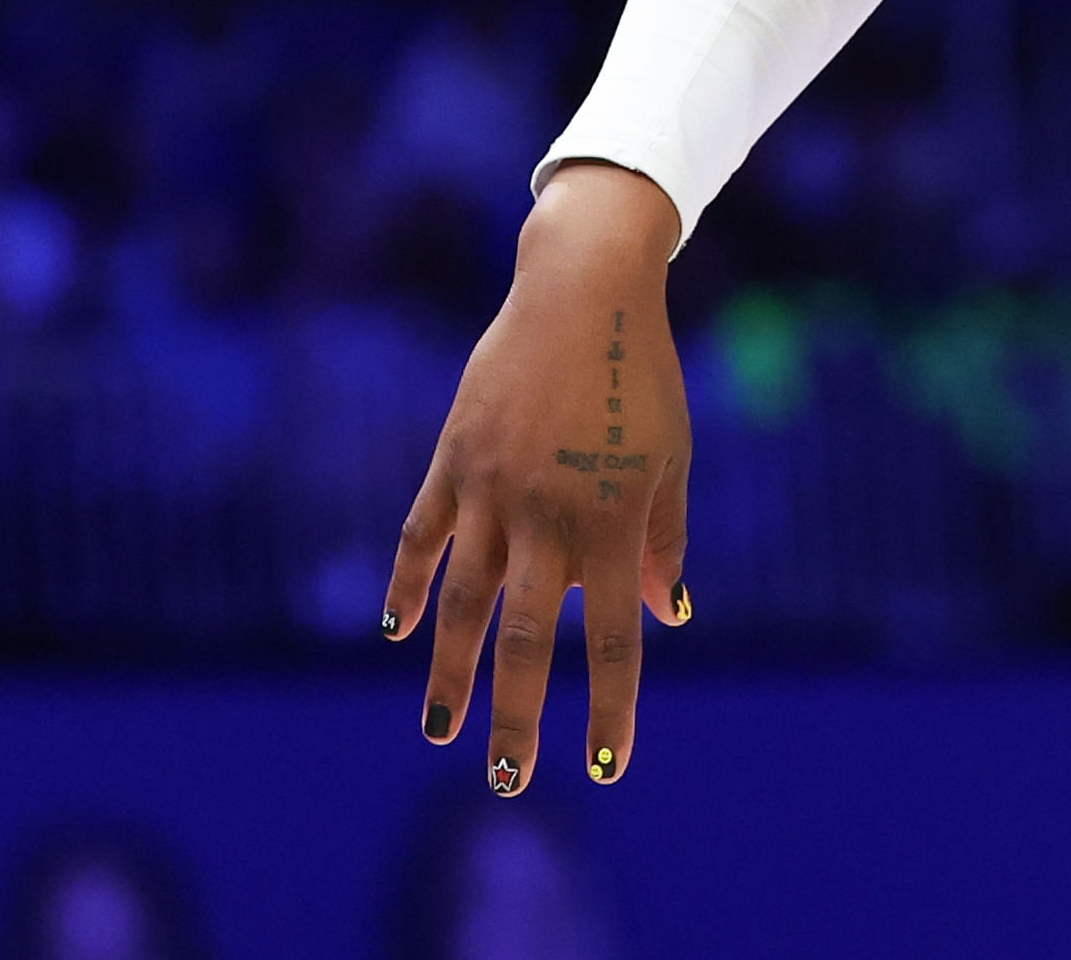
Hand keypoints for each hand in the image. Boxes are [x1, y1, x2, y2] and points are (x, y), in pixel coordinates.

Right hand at [386, 159, 690, 793]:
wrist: (581, 290)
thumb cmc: (642, 378)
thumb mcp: (671, 459)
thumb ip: (664, 541)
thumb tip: (667, 618)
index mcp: (611, 521)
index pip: (612, 638)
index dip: (609, 706)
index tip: (604, 767)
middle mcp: (547, 516)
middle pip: (524, 639)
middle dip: (515, 715)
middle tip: (508, 780)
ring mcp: (491, 490)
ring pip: (463, 602)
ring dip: (451, 672)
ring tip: (441, 732)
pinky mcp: (453, 462)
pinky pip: (423, 537)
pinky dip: (410, 585)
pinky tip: (400, 631)